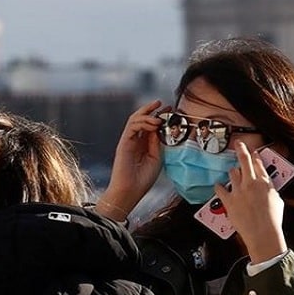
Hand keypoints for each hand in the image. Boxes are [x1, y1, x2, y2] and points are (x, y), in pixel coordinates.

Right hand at [99, 99, 165, 220]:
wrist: (130, 190)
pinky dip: (143, 123)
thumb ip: (157, 142)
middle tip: (161, 103)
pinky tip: (153, 124)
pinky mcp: (123, 143)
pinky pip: (131, 127)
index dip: (159, 116)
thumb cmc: (143, 178)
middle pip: (141, 118)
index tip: (169, 109)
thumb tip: (160, 127)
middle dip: (151, 109)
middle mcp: (135, 140)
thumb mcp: (156, 157)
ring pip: (134, 119)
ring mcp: (128, 140)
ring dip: (147, 115)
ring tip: (158, 117)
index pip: (150, 125)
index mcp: (144, 144)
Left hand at [213, 142, 285, 264]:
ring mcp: (238, 191)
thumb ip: (270, 189)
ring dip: (233, 172)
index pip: (259, 164)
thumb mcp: (277, 200)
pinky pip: (220, 189)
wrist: (263, 233)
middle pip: (244, 160)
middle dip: (241, 149)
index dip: (256, 156)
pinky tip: (218, 186)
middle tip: (238, 144)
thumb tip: (266, 186)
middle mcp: (251, 183)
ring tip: (233, 173)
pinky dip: (219, 187)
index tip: (253, 153)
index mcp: (264, 182)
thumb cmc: (272, 220)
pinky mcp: (229, 200)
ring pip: (232, 172)